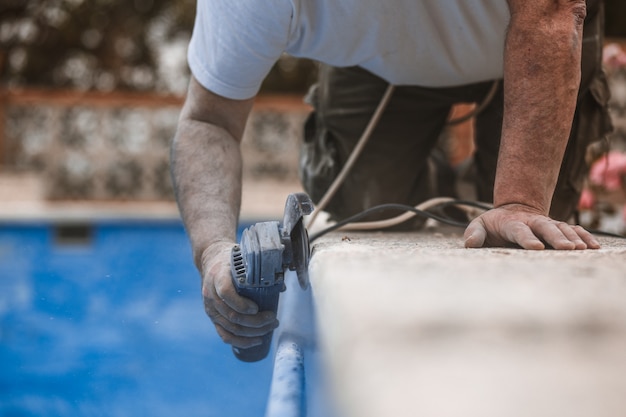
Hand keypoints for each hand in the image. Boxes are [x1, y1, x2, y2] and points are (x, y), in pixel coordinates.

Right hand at [199, 241, 278, 347]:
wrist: (211, 260)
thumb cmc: (232, 260)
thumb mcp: (242, 258)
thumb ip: (259, 269)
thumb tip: (281, 287)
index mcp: (218, 276)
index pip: (226, 293)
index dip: (242, 304)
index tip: (257, 308)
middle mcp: (211, 295)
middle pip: (232, 315)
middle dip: (256, 322)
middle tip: (273, 318)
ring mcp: (211, 309)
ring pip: (231, 328)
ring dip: (253, 332)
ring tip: (270, 327)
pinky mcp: (213, 318)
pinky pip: (225, 335)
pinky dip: (242, 341)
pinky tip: (256, 340)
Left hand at [463, 204, 599, 249]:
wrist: (513, 211)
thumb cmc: (493, 224)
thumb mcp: (479, 225)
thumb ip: (474, 233)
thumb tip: (470, 243)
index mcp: (511, 223)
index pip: (519, 230)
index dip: (527, 238)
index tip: (536, 247)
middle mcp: (532, 222)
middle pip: (545, 227)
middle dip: (556, 238)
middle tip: (568, 248)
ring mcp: (546, 224)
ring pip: (562, 228)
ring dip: (573, 237)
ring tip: (582, 249)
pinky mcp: (557, 228)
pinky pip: (573, 230)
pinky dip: (584, 236)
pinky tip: (593, 246)